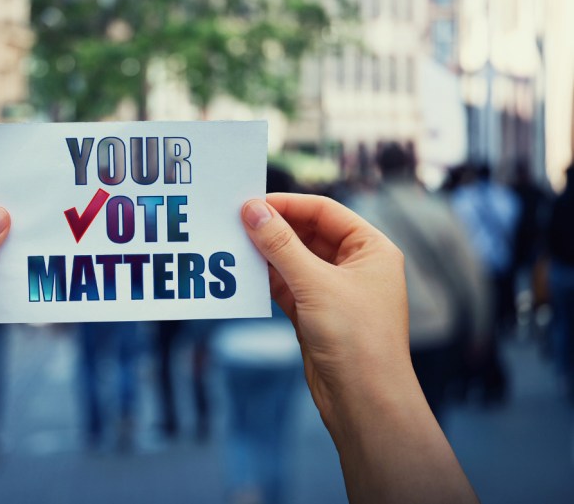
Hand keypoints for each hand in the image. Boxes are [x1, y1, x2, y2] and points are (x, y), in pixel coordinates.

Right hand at [242, 194, 476, 503]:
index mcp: (371, 249)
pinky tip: (242, 273)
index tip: (252, 202)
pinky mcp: (316, 315)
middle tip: (236, 221)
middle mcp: (356, 267)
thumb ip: (280, 245)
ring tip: (233, 244)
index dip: (289, 204)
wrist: (364, 401)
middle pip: (308, 234)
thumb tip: (252, 210)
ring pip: (294, 261)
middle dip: (274, 228)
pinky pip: (287, 286)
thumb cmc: (356, 338)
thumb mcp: (315, 283)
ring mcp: (335, 292)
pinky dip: (266, 279)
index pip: (326, 212)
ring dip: (267, 254)